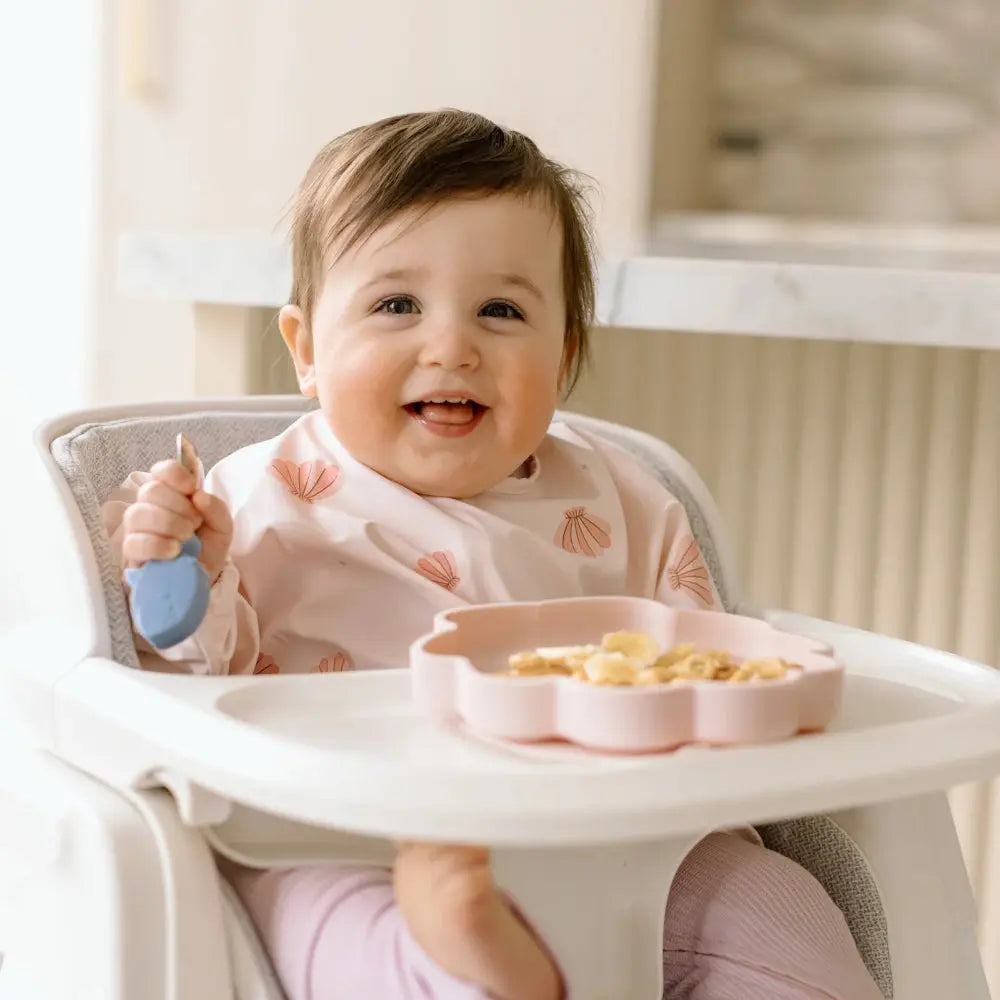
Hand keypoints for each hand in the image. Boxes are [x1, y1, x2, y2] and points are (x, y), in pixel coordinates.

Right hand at [121, 459, 232, 581]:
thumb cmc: (207, 546)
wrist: (202, 579)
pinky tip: (174, 551)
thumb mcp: (222, 526)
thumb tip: (199, 496)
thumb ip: (216, 508)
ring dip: (167, 523)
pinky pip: (134, 543)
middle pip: (149, 490)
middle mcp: (150, 507)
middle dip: (177, 505)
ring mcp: (137, 530)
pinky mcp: (132, 554)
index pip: (161, 471)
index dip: (174, 474)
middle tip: (195, 522)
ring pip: (137, 514)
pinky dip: (156, 544)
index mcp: (172, 494)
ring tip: (186, 538)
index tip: (191, 488)